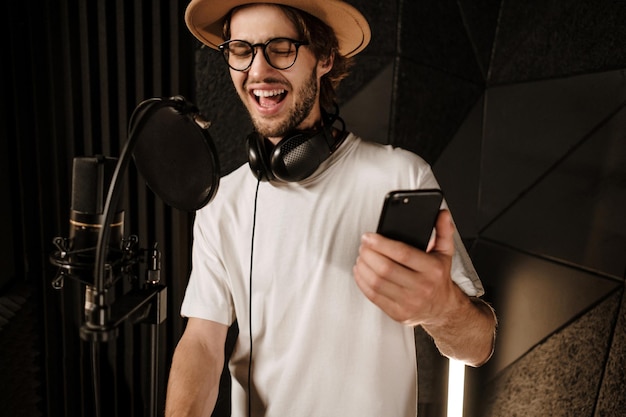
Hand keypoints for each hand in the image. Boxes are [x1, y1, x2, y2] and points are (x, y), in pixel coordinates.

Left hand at [353, 209, 463, 326]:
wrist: (443, 309)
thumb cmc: (439, 278)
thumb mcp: (445, 253)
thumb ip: (443, 231)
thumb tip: (442, 214)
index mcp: (433, 270)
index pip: (403, 253)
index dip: (381, 244)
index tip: (368, 237)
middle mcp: (422, 287)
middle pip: (386, 268)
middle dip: (368, 254)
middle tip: (363, 246)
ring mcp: (409, 303)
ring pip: (377, 282)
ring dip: (363, 267)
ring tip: (361, 257)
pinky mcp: (398, 313)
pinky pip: (373, 296)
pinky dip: (362, 282)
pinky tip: (361, 271)